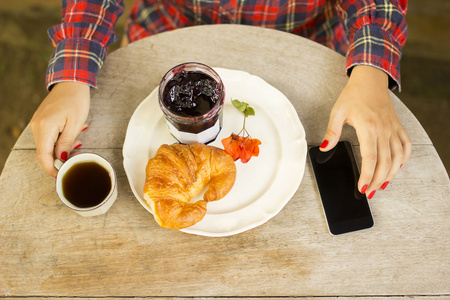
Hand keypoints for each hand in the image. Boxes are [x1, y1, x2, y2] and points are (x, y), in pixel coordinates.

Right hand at [31, 82, 89, 176]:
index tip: (61, 176)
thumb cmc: (76, 100)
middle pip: (44, 152)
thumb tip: (61, 159)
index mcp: (44, 127)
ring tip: (78, 144)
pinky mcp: (41, 121)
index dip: (51, 169)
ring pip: (47, 146)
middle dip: (59, 159)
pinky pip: (48, 138)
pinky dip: (59, 142)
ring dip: (61, 149)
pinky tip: (73, 138)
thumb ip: (67, 143)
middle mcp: (37, 126)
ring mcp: (37, 123)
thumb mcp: (75, 124)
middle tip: (77, 158)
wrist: (71, 82)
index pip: (43, 156)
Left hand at [320, 65, 411, 198]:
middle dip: (378, 181)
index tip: (363, 188)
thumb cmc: (353, 95)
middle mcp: (383, 130)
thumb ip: (332, 132)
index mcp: (368, 127)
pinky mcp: (397, 126)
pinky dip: (404, 159)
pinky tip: (397, 167)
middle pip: (385, 162)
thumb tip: (325, 149)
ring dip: (392, 173)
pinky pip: (406, 145)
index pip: (370, 158)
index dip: (368, 176)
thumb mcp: (337, 112)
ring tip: (383, 185)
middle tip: (370, 192)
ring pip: (398, 157)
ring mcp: (392, 129)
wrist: (370, 80)